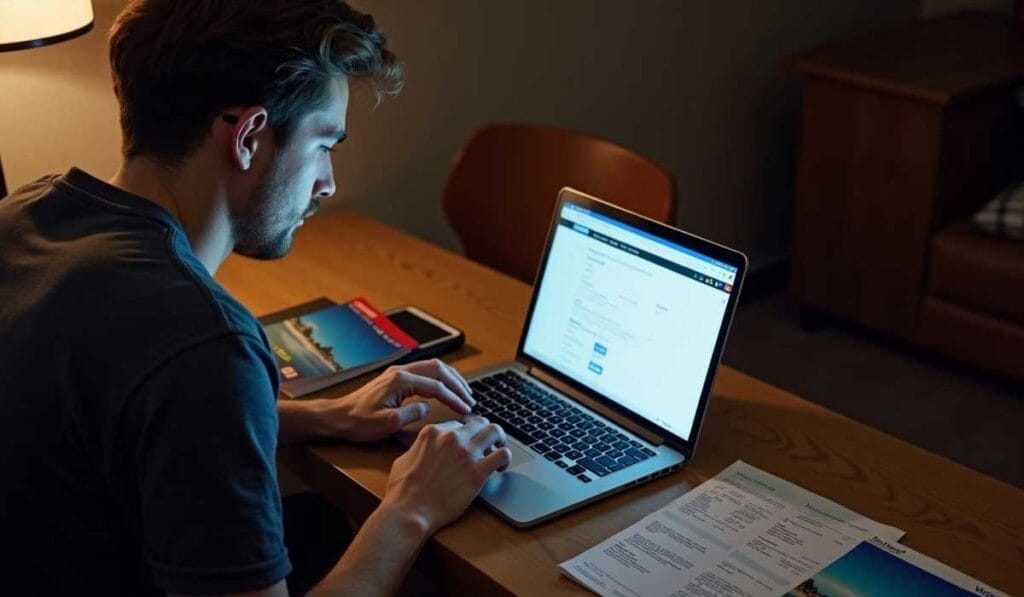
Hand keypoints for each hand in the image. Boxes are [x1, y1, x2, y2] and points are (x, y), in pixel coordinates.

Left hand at [321, 359, 475, 442]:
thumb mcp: (387, 424)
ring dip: (450, 379)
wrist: (338, 417)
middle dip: (457, 383)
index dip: (453, 398)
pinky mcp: (396, 377)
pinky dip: (439, 379)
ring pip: (432, 367)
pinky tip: (445, 389)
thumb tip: (427, 408)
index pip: (435, 386)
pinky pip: (424, 372)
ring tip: (463, 392)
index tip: (465, 409)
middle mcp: (400, 371)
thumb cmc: (358, 422)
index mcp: (400, 380)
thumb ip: (411, 414)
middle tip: (470, 398)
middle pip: (438, 369)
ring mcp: (398, 372)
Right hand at [382, 416, 510, 534]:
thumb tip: (424, 448)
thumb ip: (419, 448)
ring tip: (497, 451)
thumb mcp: (404, 459)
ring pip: (495, 431)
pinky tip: (500, 468)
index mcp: (433, 432)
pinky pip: (503, 455)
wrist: (410, 511)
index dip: (465, 434)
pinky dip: (505, 459)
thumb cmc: (403, 490)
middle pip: (479, 422)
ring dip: (499, 439)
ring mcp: (466, 453)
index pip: (458, 424)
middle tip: (487, 444)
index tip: (468, 443)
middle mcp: (451, 438)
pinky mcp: (478, 472)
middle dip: (484, 432)